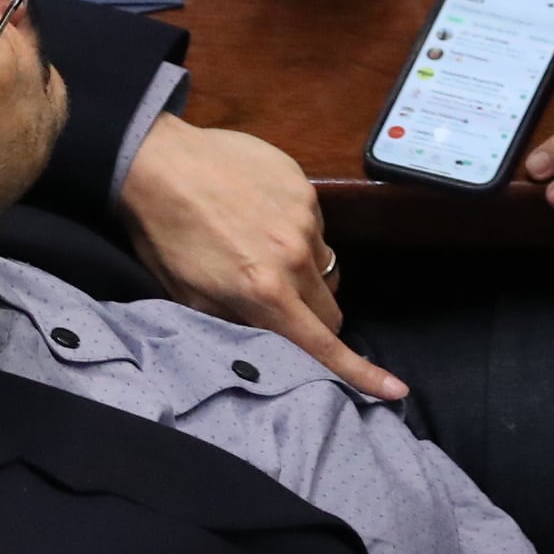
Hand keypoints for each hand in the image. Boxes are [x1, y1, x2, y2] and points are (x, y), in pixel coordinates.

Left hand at [120, 118, 407, 400]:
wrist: (157, 162)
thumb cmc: (165, 235)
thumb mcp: (190, 298)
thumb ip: (240, 325)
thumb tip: (275, 346)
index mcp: (265, 291)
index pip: (324, 343)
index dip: (362, 373)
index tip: (395, 390)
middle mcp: (294, 256)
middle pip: (332, 310)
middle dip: (314, 318)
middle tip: (279, 305)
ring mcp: (303, 217)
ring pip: (326, 266)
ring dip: (305, 272)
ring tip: (260, 250)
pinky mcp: (304, 187)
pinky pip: (317, 227)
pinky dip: (297, 233)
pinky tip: (260, 218)